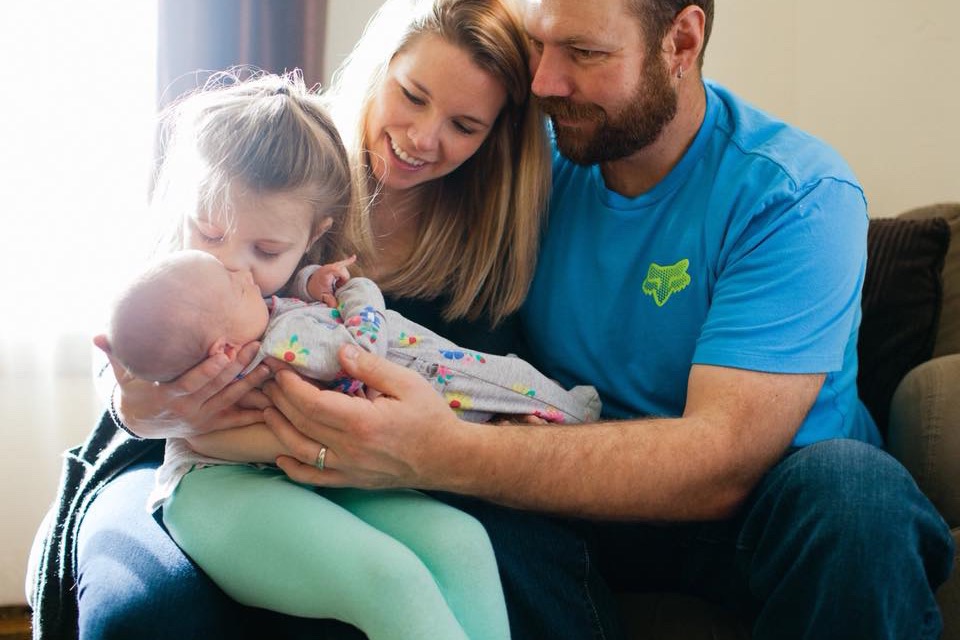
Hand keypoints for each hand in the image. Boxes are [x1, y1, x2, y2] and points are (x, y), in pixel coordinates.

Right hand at [94, 334, 273, 438]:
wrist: (140, 424)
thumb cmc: (135, 392)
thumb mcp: (123, 377)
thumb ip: (117, 356)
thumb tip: (98, 336)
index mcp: (168, 395)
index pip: (192, 381)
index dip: (208, 367)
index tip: (224, 350)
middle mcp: (188, 408)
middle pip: (216, 387)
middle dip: (237, 367)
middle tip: (255, 346)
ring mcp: (201, 417)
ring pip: (230, 399)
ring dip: (251, 384)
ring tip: (269, 366)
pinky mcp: (211, 424)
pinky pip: (235, 419)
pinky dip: (253, 414)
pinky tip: (271, 404)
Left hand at [263, 344, 462, 488]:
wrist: (448, 458)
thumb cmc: (430, 418)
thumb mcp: (407, 383)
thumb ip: (371, 367)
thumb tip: (340, 352)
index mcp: (362, 422)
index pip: (312, 403)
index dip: (290, 385)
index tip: (281, 367)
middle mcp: (350, 449)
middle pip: (301, 423)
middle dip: (279, 399)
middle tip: (268, 380)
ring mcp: (349, 468)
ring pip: (300, 450)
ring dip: (279, 428)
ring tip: (267, 408)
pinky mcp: (352, 480)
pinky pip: (314, 478)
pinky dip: (293, 468)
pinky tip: (280, 455)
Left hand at [307, 254, 356, 304]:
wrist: (310, 282)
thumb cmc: (317, 289)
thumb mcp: (322, 296)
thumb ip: (329, 300)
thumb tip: (336, 306)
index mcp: (326, 273)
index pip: (339, 271)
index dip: (343, 278)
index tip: (339, 286)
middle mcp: (330, 267)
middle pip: (344, 272)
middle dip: (343, 280)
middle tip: (337, 287)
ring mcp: (333, 266)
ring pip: (345, 271)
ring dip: (343, 278)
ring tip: (337, 283)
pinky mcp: (336, 266)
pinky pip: (344, 262)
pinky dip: (349, 261)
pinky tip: (354, 257)